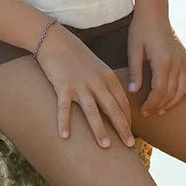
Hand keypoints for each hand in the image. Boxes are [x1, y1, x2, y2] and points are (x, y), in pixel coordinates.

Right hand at [36, 23, 134, 148]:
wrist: (55, 40)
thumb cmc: (76, 55)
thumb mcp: (96, 66)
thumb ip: (106, 83)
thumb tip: (114, 102)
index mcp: (107, 76)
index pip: (122, 101)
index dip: (127, 118)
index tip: (130, 132)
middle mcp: (96, 81)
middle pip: (112, 108)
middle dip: (122, 127)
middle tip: (130, 145)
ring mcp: (79, 84)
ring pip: (92, 110)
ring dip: (99, 129)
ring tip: (105, 146)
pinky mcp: (63, 85)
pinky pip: (64, 107)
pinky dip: (64, 122)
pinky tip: (65, 136)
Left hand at [127, 9, 185, 116]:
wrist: (154, 12)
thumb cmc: (140, 29)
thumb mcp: (133, 49)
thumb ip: (134, 72)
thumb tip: (133, 92)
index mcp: (162, 61)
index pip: (159, 91)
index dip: (152, 104)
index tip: (143, 111)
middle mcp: (176, 62)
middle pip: (171, 92)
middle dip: (160, 105)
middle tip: (149, 113)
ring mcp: (183, 59)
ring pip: (183, 88)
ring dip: (173, 101)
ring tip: (161, 109)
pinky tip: (179, 95)